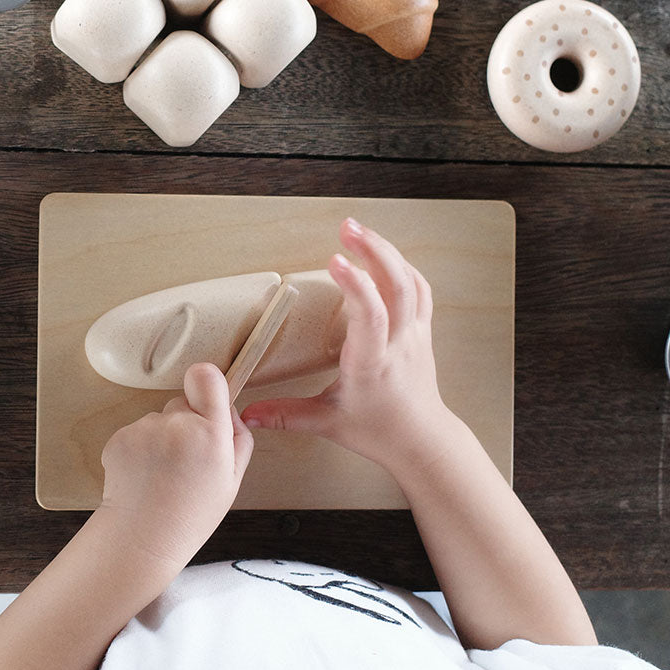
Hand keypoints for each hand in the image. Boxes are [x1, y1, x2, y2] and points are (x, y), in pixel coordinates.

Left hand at [99, 363, 253, 571]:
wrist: (141, 540)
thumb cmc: (192, 515)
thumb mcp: (233, 481)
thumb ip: (239, 437)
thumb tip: (229, 408)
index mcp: (210, 433)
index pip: (206, 376)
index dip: (206, 383)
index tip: (205, 401)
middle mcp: (176, 425)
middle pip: (183, 403)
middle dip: (186, 423)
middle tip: (185, 461)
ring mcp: (144, 430)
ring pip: (159, 419)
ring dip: (162, 438)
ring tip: (161, 475)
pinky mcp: (119, 437)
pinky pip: (136, 432)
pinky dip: (139, 449)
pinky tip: (143, 477)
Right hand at [241, 218, 453, 472]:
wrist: (421, 440)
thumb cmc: (378, 431)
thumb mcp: (327, 423)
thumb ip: (285, 415)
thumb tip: (247, 413)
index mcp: (373, 364)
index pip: (371, 317)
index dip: (355, 286)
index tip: (334, 261)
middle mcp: (399, 344)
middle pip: (397, 287)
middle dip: (373, 251)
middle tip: (346, 228)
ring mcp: (415, 334)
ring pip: (410, 282)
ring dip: (386, 251)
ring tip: (359, 230)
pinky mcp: (422, 330)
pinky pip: (418, 288)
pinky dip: (401, 265)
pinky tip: (383, 253)